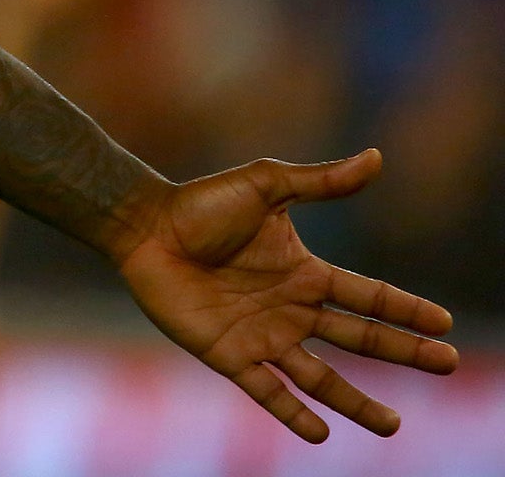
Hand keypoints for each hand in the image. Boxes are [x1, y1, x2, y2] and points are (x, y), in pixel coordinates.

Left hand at [116, 148, 456, 441]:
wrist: (144, 227)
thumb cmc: (200, 203)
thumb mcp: (266, 186)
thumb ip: (320, 180)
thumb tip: (376, 157)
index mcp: (305, 272)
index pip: (368, 296)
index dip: (406, 309)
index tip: (445, 323)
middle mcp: (291, 308)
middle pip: (359, 338)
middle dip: (404, 353)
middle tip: (448, 365)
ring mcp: (262, 335)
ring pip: (322, 377)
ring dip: (357, 402)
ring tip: (392, 426)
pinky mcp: (229, 355)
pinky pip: (268, 392)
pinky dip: (294, 413)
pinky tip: (320, 434)